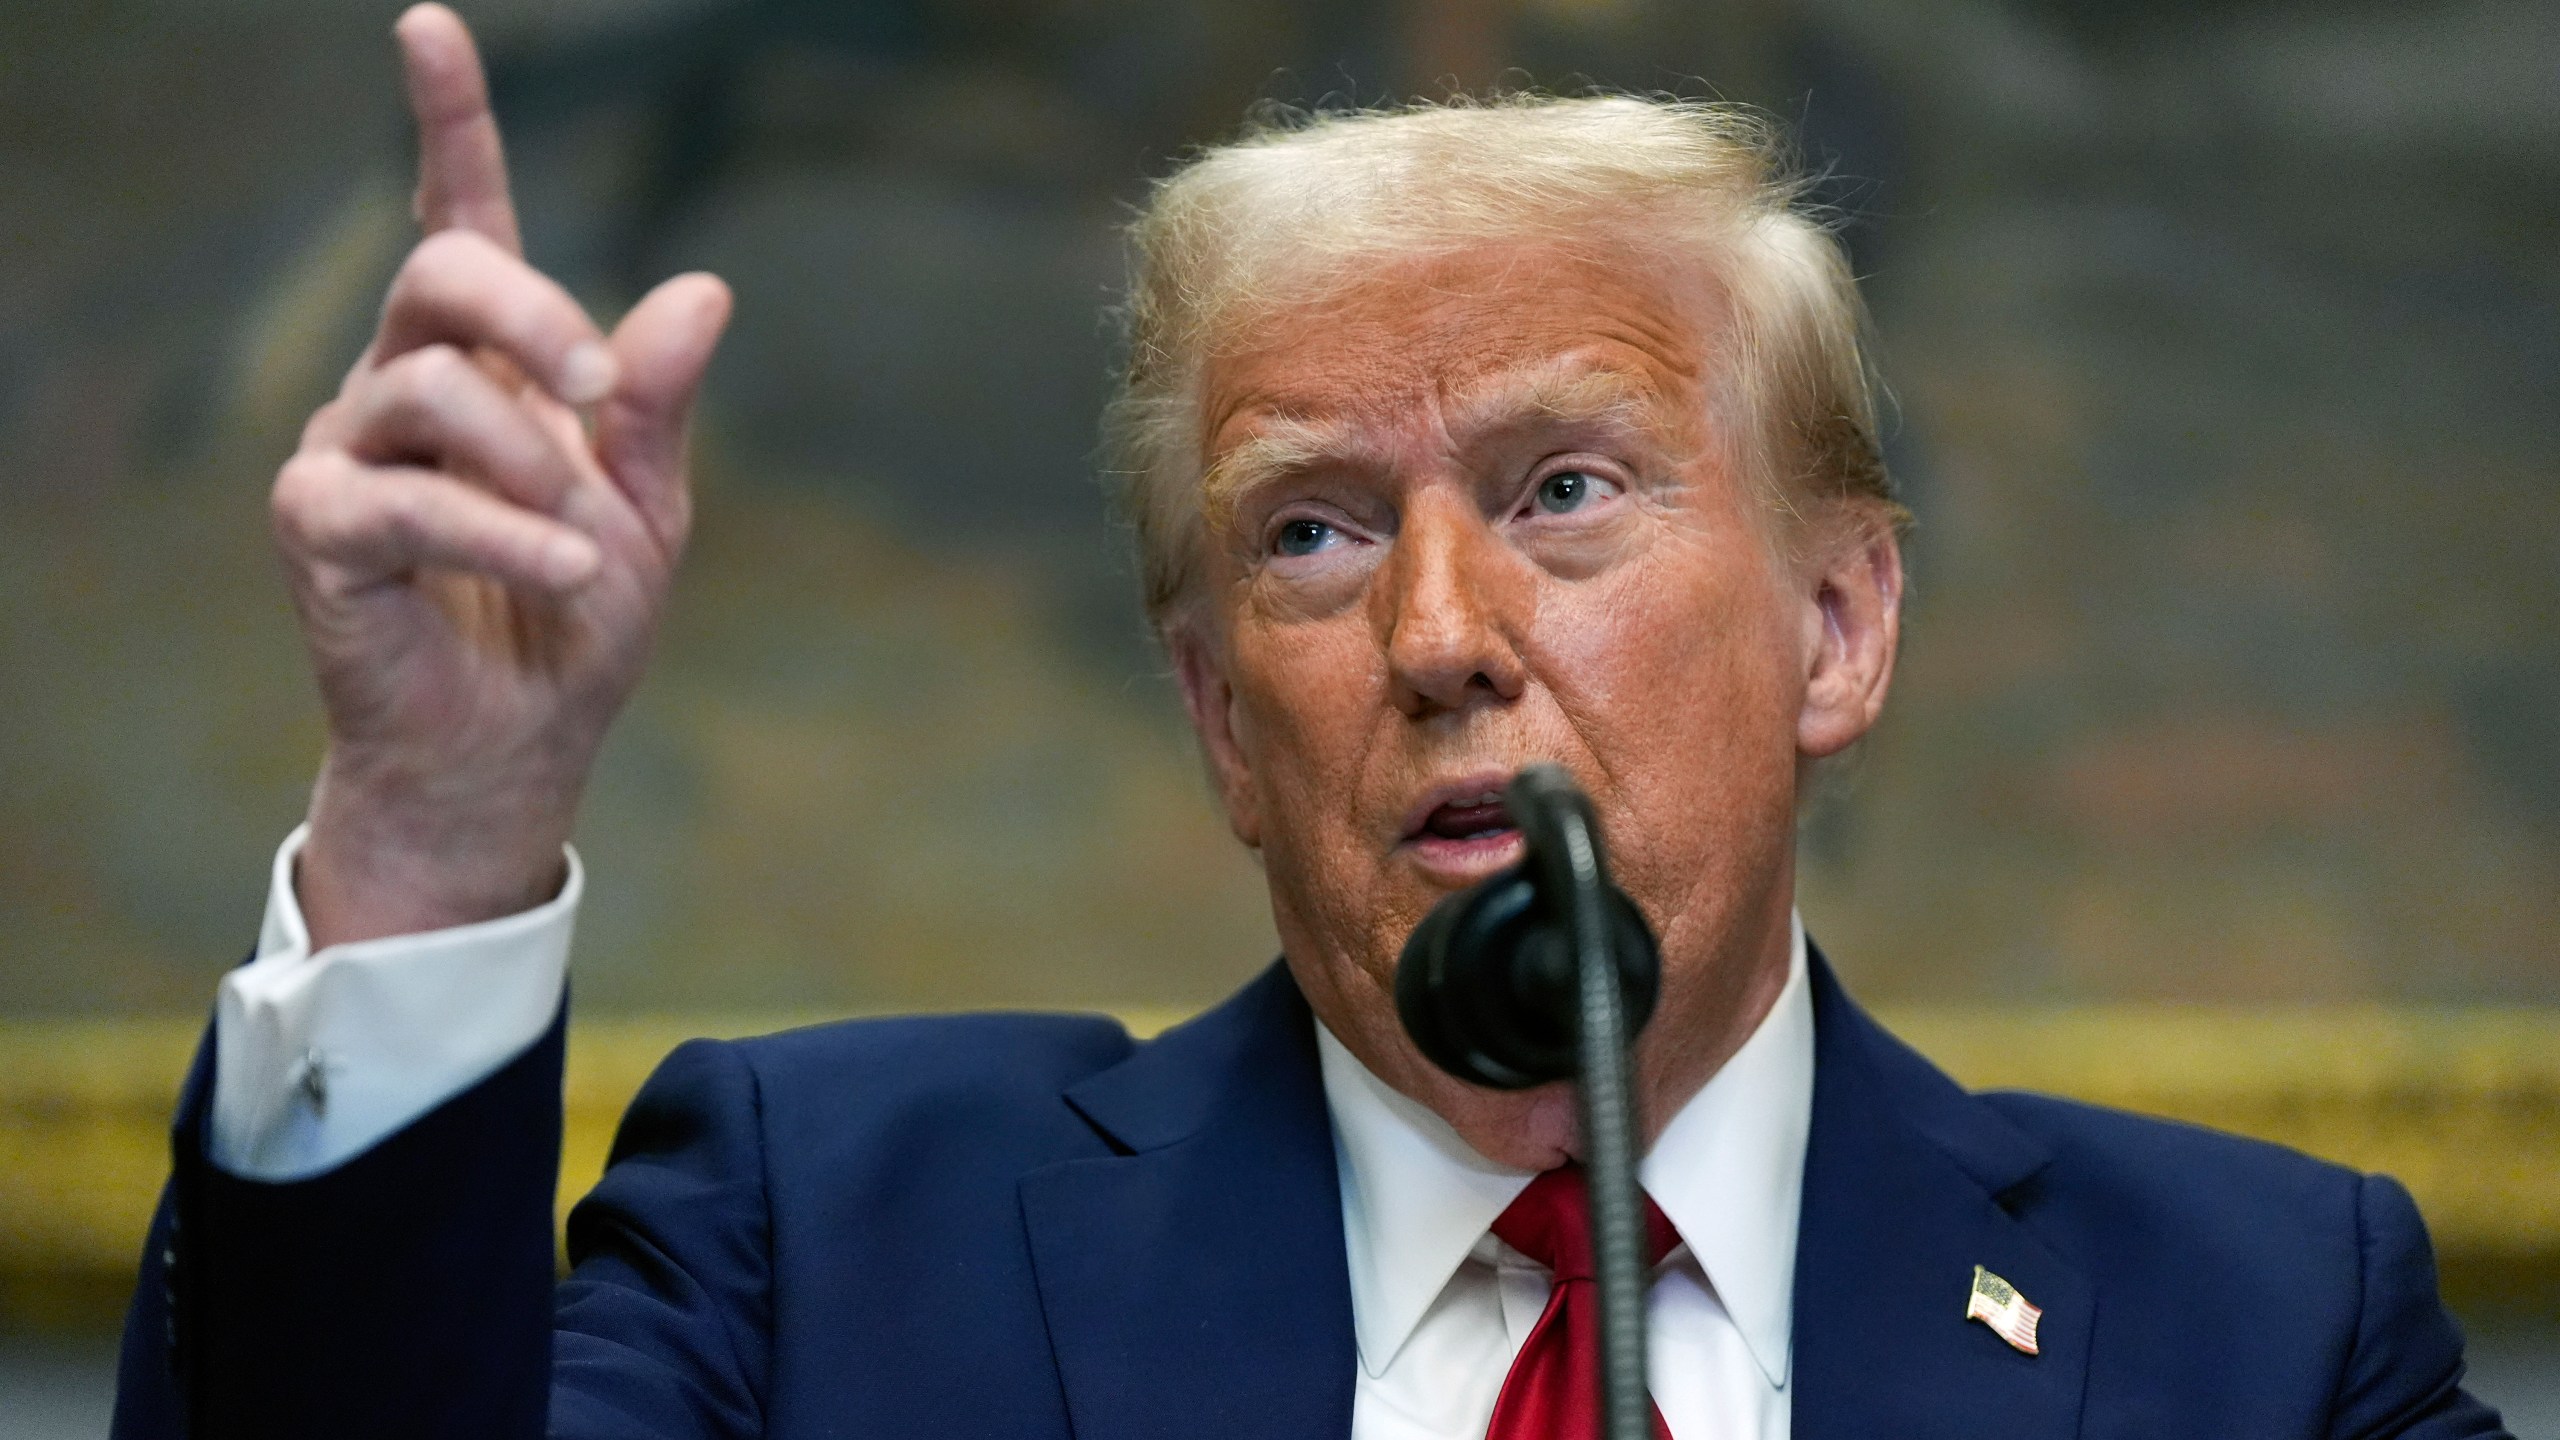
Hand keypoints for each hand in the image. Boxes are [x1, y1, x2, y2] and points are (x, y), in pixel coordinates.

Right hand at [276, 4, 730, 947]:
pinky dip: (502, 536)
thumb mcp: (647, 505)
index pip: (456, 221)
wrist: (522, 745)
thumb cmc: (575, 619)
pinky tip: (568, 573)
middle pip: (440, 278)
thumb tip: (702, 290)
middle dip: (534, 315)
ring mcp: (349, 453)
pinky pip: (404, 500)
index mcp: (485, 365)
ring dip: (532, 465)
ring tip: (586, 542)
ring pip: (428, 389)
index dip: (448, 125)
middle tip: (603, 390)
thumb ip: (659, 403)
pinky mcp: (318, 530)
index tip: (430, 25)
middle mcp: (402, 386)